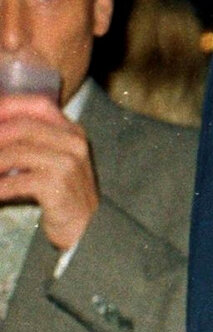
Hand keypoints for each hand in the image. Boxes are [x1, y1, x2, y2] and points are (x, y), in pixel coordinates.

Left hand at [0, 95, 98, 249]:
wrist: (85, 226)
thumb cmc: (62, 191)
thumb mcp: (52, 159)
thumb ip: (31, 140)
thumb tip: (0, 128)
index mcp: (72, 131)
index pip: (39, 104)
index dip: (8, 105)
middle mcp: (73, 143)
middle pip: (22, 126)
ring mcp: (67, 164)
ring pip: (14, 153)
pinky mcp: (57, 186)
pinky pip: (15, 181)